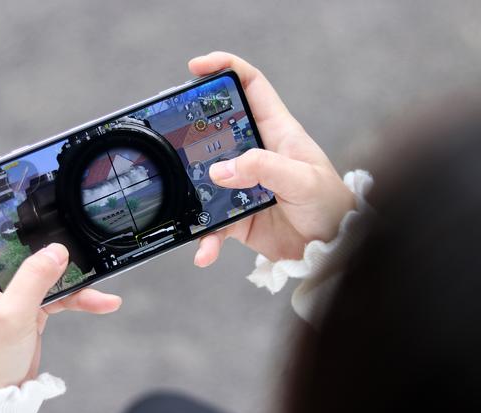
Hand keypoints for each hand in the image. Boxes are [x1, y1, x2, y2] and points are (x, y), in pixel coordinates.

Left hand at [0, 138, 121, 391]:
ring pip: (33, 251)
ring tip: (82, 242)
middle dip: (17, 200)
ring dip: (60, 250)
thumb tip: (60, 249)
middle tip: (40, 181)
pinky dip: (80, 292)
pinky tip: (106, 300)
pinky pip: (58, 286)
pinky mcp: (28, 299)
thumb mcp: (10, 317)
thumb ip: (34, 280)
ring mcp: (7, 283)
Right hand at [189, 52, 355, 266]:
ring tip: (186, 205)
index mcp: (277, 132)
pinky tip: (205, 251)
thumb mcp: (303, 180)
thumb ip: (264, 168)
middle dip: (193, 130)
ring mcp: (243, 184)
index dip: (225, 69)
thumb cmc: (331, 206)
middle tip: (173, 136)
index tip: (197, 67)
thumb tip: (221, 170)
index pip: (250, 86)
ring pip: (206, 177)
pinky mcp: (237, 215)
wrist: (332, 250)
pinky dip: (206, 238)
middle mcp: (256, 154)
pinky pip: (212, 222)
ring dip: (193, 192)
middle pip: (217, 129)